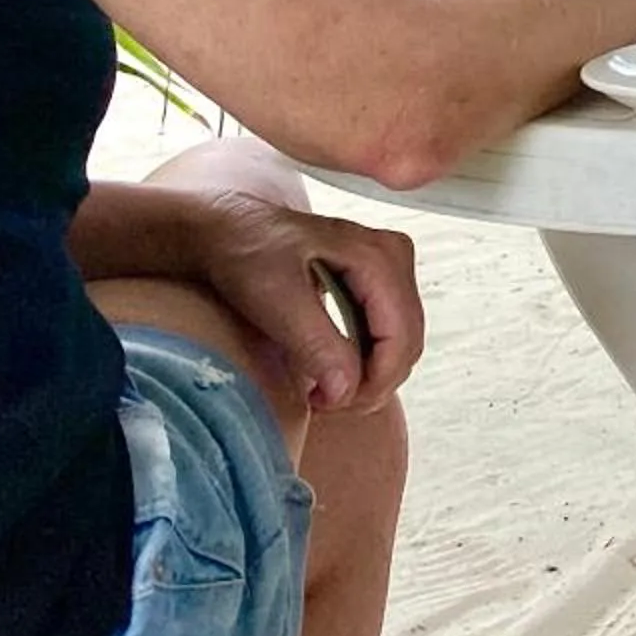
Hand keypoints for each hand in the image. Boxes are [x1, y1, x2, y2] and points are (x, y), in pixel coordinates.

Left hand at [192, 191, 424, 414]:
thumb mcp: (275, 299)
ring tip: (324, 391)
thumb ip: (315, 343)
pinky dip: (366, 360)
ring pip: (401, 340)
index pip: (400, 336)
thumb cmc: (246, 254)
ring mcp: (389, 267)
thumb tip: (347, 391)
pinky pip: (387, 332)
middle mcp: (394, 257)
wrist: (227, 230)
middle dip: (374, 382)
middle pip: (407, 341)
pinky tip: (331, 370)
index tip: (330, 405)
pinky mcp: (376, 279)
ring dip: (370, 375)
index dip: (374, 382)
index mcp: (378, 256)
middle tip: (326, 403)